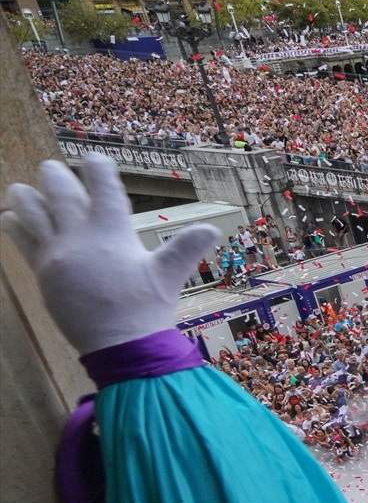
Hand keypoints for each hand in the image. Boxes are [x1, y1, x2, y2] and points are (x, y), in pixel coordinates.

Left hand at [2, 154, 220, 355]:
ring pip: (33, 215)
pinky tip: (9, 218)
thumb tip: (212, 228)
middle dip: (55, 177)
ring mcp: (58, 254)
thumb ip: (186, 247)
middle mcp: (81, 237)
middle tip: (50, 167)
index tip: (94, 158)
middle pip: (61, 195)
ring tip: (19, 189)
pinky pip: (23, 242)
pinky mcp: (44, 273)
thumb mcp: (170, 274)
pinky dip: (14, 226)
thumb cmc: (147, 308)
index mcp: (113, 233)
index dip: (99, 170)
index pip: (104, 190)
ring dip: (25, 198)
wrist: (121, 344)